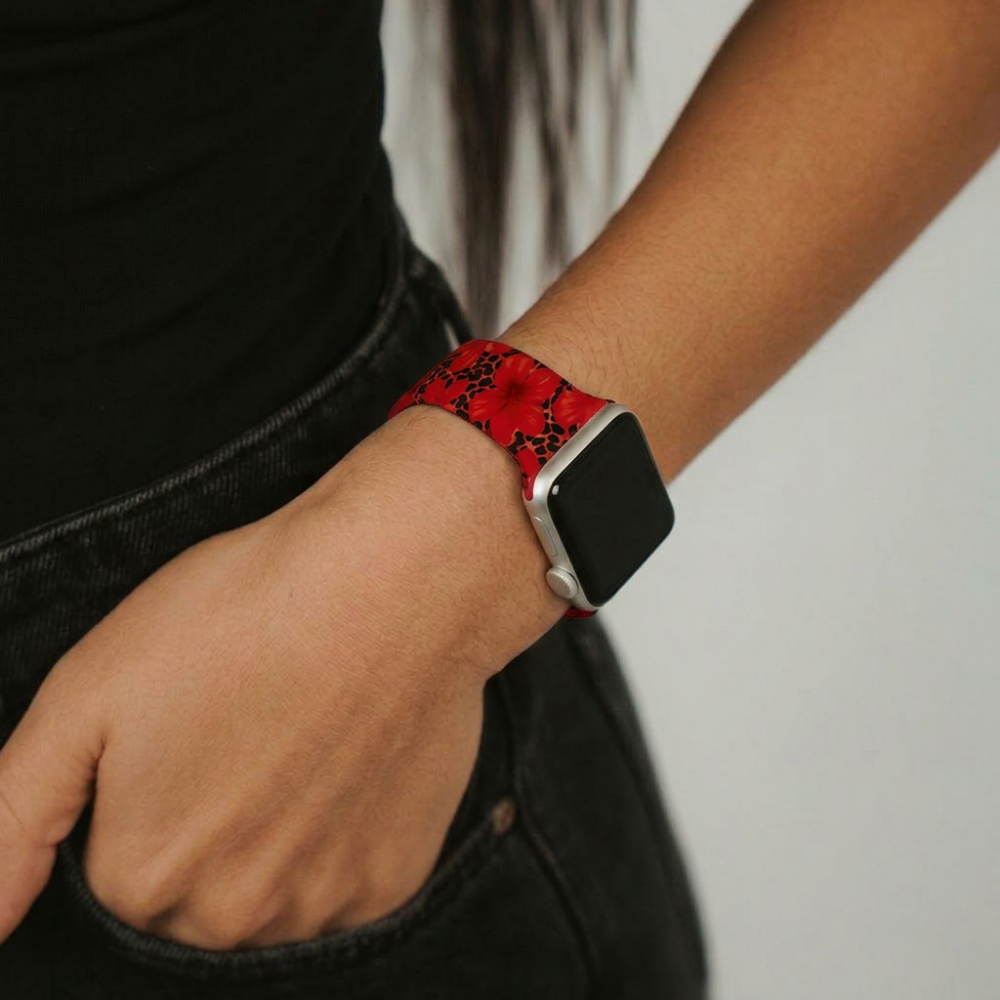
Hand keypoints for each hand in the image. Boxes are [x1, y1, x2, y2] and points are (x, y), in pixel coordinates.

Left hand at [0, 405, 564, 948]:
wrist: (395, 585)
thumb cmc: (243, 616)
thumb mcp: (88, 689)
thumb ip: (11, 820)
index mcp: (141, 877)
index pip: (119, 871)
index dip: (149, 790)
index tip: (189, 726)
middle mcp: (229, 918)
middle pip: (194, 895)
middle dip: (208, 823)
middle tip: (247, 724)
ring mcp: (319, 907)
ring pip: (271, 894)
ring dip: (277, 835)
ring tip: (302, 734)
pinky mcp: (392, 881)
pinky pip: (344, 882)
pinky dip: (342, 833)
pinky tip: (350, 760)